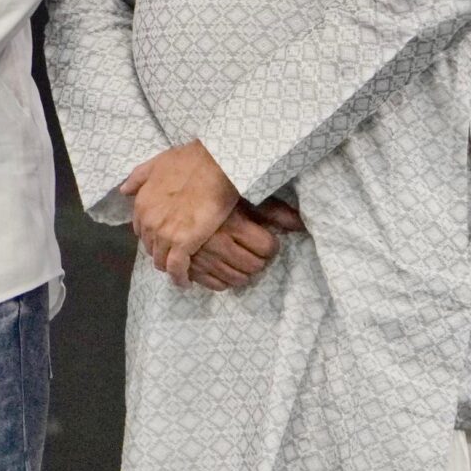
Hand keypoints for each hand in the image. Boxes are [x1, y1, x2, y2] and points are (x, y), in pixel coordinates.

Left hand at [121, 139, 241, 282]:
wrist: (213, 165)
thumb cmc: (189, 162)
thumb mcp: (155, 164)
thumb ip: (137, 178)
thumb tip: (124, 190)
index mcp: (141, 204)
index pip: (141, 230)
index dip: (153, 236)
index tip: (163, 239)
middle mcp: (148, 222)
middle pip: (150, 247)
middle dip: (160, 251)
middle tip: (174, 255)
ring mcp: (164, 234)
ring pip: (161, 260)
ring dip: (169, 266)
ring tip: (180, 269)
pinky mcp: (183, 244)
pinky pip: (177, 269)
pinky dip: (179, 278)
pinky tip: (184, 282)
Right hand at [180, 196, 305, 289]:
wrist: (169, 185)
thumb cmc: (208, 186)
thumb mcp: (240, 193)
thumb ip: (272, 210)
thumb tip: (301, 224)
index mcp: (231, 223)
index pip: (267, 247)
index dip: (270, 245)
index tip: (265, 240)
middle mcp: (216, 242)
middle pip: (253, 266)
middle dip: (258, 260)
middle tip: (253, 251)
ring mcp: (200, 256)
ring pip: (235, 279)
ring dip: (242, 273)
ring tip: (240, 260)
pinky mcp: (185, 265)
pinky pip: (214, 285)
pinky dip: (222, 281)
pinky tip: (222, 269)